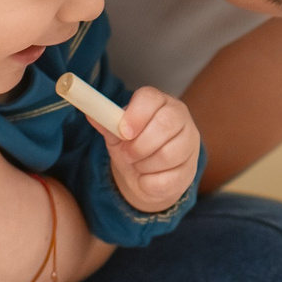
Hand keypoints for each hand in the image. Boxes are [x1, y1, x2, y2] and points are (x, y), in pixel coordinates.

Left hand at [97, 85, 199, 213]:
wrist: (145, 176)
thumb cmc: (133, 147)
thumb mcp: (117, 134)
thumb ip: (106, 122)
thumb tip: (91, 113)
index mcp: (160, 102)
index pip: (151, 97)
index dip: (136, 115)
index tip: (123, 133)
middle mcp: (180, 118)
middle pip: (164, 124)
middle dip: (139, 144)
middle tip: (126, 154)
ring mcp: (189, 144)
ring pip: (167, 155)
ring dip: (143, 165)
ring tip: (138, 164)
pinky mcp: (189, 171)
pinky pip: (166, 180)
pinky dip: (149, 183)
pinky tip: (149, 177)